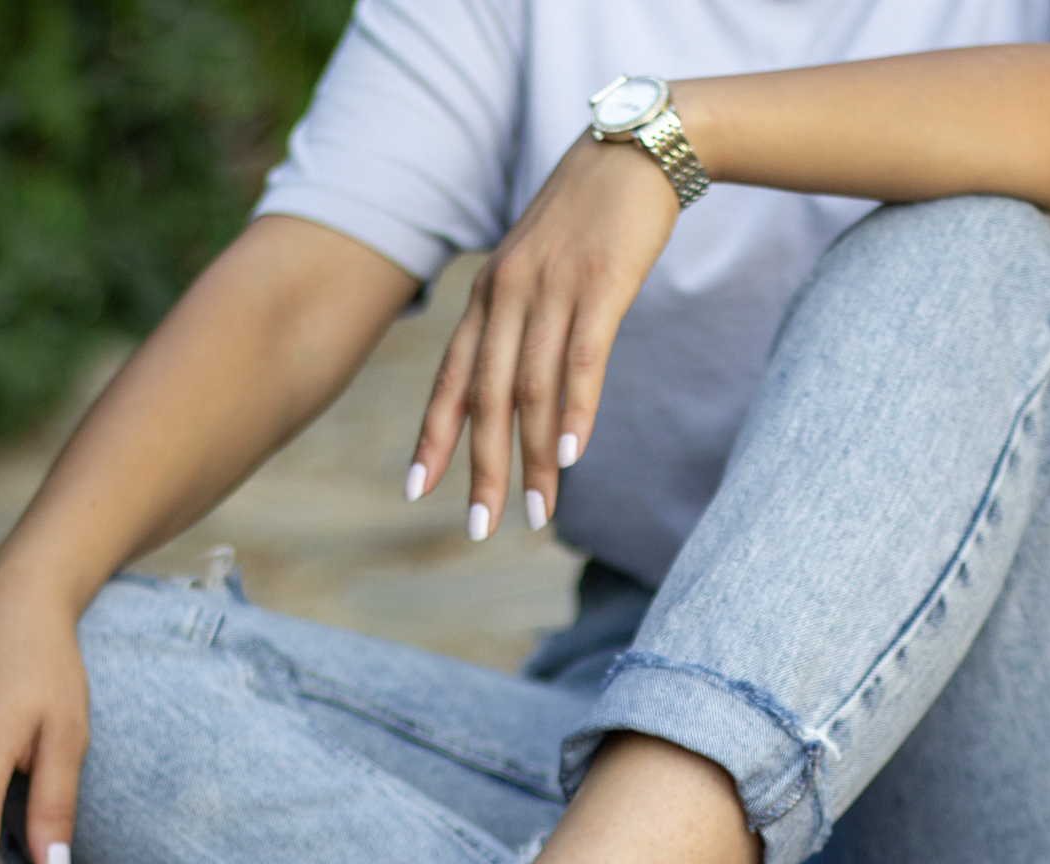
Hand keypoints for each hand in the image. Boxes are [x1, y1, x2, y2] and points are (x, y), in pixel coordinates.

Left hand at [406, 130, 678, 535]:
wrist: (633, 148)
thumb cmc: (584, 220)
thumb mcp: (535, 270)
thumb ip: (518, 325)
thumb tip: (513, 392)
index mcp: (485, 298)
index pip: (450, 380)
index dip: (431, 437)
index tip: (416, 490)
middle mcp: (506, 297)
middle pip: (485, 399)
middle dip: (483, 470)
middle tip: (480, 528)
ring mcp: (552, 290)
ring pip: (532, 391)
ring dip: (536, 459)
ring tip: (539, 515)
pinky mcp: (601, 285)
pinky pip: (582, 359)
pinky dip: (577, 411)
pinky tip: (575, 455)